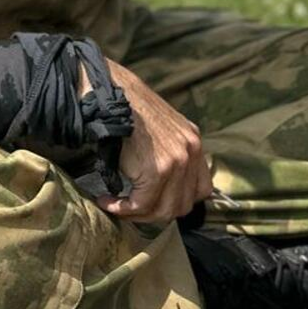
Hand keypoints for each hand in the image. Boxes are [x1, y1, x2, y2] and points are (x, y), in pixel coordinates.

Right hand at [96, 63, 212, 222]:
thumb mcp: (158, 127)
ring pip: (164, 209)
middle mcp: (191, 151)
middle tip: (130, 209)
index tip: (153, 203)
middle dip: (155, 213)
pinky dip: (122, 208)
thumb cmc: (123, 108)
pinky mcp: (156, 170)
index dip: (176, 202)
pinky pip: (142, 203)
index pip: (200, 190)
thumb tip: (158, 183)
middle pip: (183, 205)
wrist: (108, 94)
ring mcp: (177, 161)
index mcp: (193, 141)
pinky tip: (107, 201)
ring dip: (138, 214)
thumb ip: (167, 151)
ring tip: (116, 206)